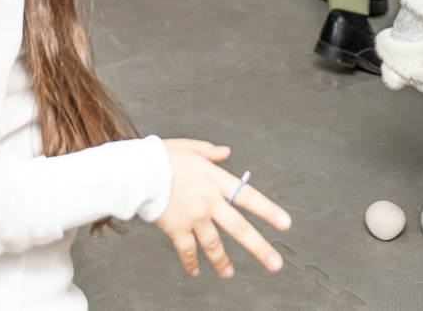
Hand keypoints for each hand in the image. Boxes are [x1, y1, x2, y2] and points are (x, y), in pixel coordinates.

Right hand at [154, 140, 288, 278]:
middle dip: (259, 248)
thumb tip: (225, 152)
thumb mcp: (188, 147)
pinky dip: (191, 263)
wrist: (137, 172)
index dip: (268, 211)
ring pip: (214, 245)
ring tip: (229, 273)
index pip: (248, 197)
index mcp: (215, 180)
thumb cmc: (160, 157)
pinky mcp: (177, 229)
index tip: (285, 224)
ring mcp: (194, 217)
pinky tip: (195, 272)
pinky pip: (187, 251)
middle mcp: (209, 201)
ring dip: (223, 262)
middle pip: (239, 228)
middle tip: (275, 264)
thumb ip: (209, 152)